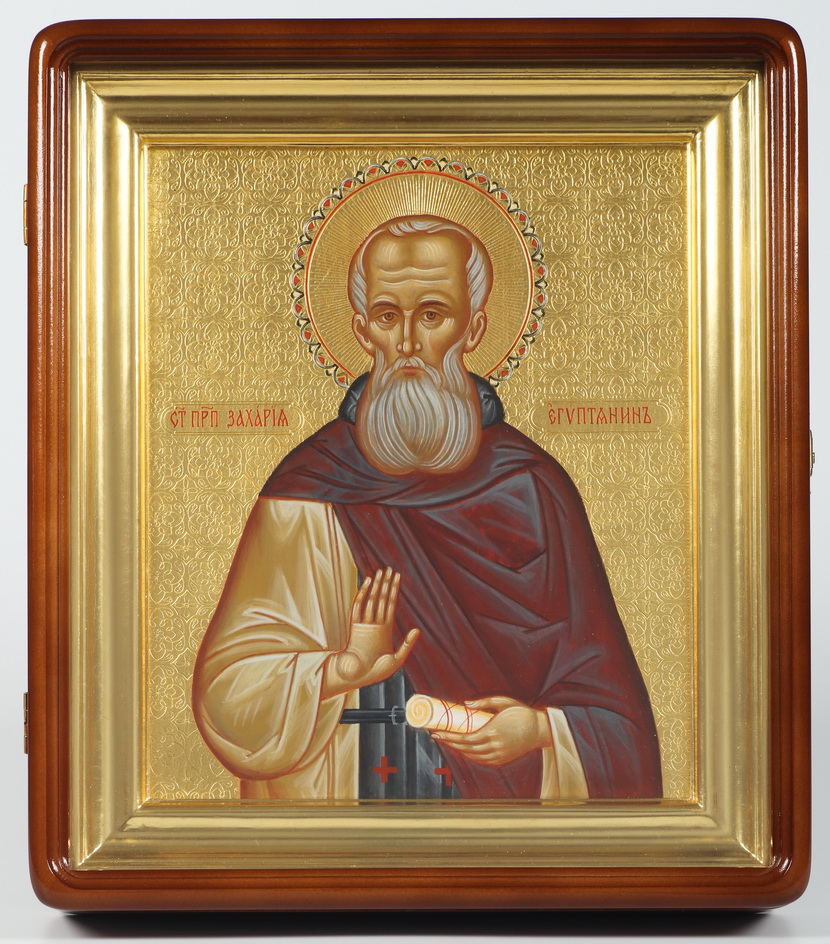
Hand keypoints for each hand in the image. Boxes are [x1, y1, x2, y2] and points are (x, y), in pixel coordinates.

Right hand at [323, 567, 418, 697]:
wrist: (357, 678)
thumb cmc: (376, 672)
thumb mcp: (396, 660)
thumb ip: (407, 645)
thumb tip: (417, 630)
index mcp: (385, 629)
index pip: (391, 604)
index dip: (394, 590)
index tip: (397, 577)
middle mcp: (375, 624)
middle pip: (381, 598)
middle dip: (385, 584)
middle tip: (389, 568)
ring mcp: (364, 624)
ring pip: (371, 600)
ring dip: (376, 586)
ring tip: (380, 572)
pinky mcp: (354, 627)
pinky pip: (358, 607)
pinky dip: (362, 594)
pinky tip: (367, 583)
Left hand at [432, 696, 552, 766]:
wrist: (541, 730)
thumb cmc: (522, 713)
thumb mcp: (504, 702)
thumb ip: (484, 703)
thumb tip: (464, 704)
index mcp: (493, 732)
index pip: (464, 738)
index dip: (448, 737)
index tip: (436, 732)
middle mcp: (494, 746)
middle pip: (465, 748)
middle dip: (448, 742)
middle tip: (435, 734)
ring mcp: (498, 755)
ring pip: (472, 756)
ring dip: (457, 749)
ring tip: (446, 740)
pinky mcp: (502, 759)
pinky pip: (481, 759)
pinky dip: (469, 755)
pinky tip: (463, 748)